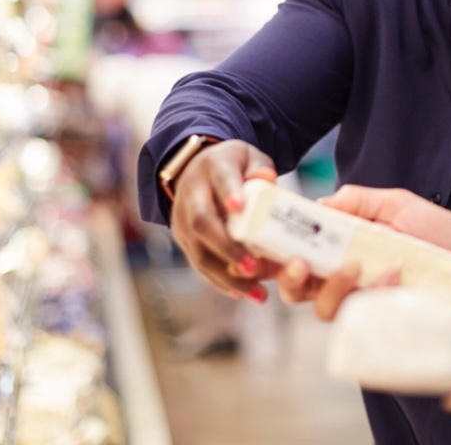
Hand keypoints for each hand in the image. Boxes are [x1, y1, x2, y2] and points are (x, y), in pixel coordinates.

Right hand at [168, 139, 280, 301]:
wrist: (196, 167)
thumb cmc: (233, 165)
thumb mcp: (250, 157)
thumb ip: (260, 168)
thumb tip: (267, 180)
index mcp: (212, 167)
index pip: (220, 180)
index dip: (228, 194)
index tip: (239, 207)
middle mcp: (192, 194)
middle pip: (202, 222)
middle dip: (227, 248)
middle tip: (253, 267)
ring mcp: (183, 219)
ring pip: (198, 251)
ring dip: (226, 275)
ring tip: (256, 291)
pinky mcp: (183, 239)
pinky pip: (199, 263)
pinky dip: (220, 281)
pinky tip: (242, 293)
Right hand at [276, 186, 450, 320]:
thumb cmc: (441, 235)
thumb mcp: (399, 205)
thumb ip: (361, 200)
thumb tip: (322, 203)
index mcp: (343, 251)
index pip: (298, 256)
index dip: (275, 255)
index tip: (268, 243)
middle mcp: (348, 282)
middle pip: (298, 291)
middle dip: (290, 279)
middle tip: (300, 263)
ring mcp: (367, 306)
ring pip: (325, 310)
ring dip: (332, 287)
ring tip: (355, 266)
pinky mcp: (387, 325)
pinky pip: (367, 318)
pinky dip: (378, 293)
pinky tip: (398, 273)